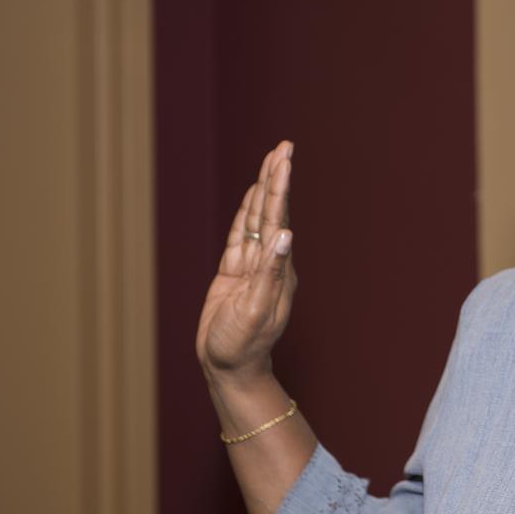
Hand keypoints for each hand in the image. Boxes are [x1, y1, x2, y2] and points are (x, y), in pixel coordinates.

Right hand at [197, 140, 297, 384]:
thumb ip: (269, 273)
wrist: (229, 368)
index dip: (280, 187)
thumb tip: (285, 236)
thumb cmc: (242, 344)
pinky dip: (246, 212)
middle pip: (271, 211)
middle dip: (276, 178)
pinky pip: (240, 235)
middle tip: (283, 146)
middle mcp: (269, 262)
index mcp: (279, 268)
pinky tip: (253, 196)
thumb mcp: (256, 310)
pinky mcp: (234, 273)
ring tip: (272, 161)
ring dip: (263, 189)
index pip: (279, 218)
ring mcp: (252, 266)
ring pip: (256, 219)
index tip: (284, 158)